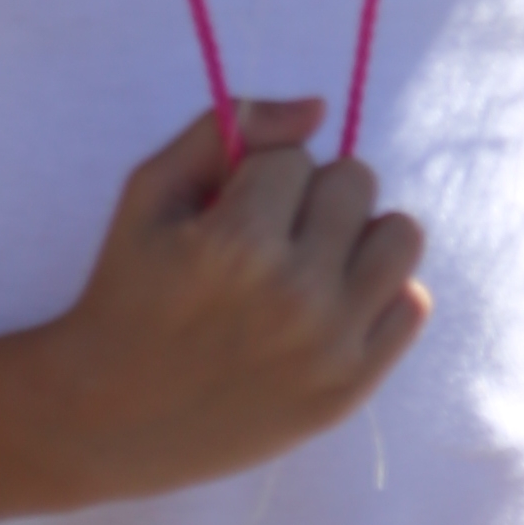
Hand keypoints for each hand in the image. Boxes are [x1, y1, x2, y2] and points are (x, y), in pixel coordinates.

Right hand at [38, 99, 427, 505]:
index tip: (225, 212)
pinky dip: (379, 292)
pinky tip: (327, 306)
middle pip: (356, 182)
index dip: (258, 176)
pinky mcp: (351, 388)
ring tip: (310, 261)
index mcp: (238, 243)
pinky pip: (413, 304)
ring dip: (359, 236)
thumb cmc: (127, 291)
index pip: (296, 155)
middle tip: (267, 236)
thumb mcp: (150, 193)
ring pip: (400, 236)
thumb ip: (226, 128)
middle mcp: (294, 295)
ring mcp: (330, 347)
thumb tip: (319, 108)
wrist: (110, 416)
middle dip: (312, 196)